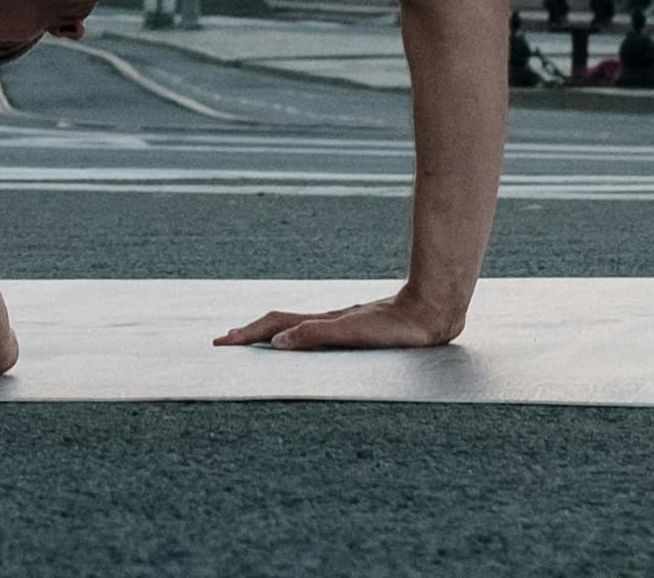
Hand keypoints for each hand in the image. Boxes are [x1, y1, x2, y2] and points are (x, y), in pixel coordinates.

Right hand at [214, 286, 464, 351]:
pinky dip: (296, 335)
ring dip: (271, 333)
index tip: (221, 342)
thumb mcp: (354, 333)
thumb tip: (276, 341)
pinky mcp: (358, 329)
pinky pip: (315, 331)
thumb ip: (316, 334)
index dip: (248, 335)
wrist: (431, 310)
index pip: (274, 327)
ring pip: (297, 326)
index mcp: (323, 322)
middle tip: (226, 340)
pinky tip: (306, 342)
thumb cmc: (397, 327)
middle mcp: (328, 320)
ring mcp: (342, 323)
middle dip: (251, 333)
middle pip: (280, 323)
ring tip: (256, 340)